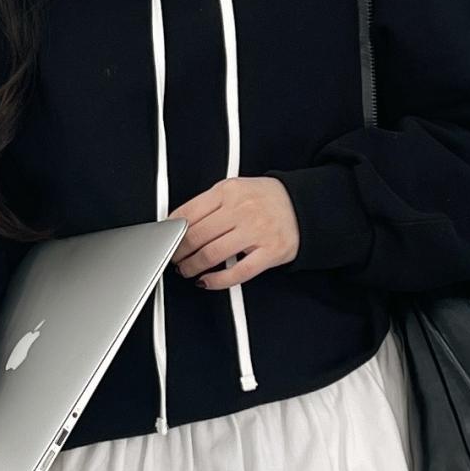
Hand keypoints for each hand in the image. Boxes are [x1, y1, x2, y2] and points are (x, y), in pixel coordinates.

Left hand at [169, 177, 299, 289]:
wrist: (302, 205)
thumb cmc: (266, 199)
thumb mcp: (235, 189)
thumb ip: (208, 204)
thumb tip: (177, 223)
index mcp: (229, 191)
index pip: (189, 213)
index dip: (172, 231)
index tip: (167, 240)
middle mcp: (242, 210)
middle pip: (196, 236)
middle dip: (179, 253)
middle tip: (175, 259)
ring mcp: (256, 232)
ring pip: (212, 255)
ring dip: (193, 267)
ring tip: (188, 271)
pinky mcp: (269, 253)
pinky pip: (237, 273)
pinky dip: (216, 281)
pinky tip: (206, 281)